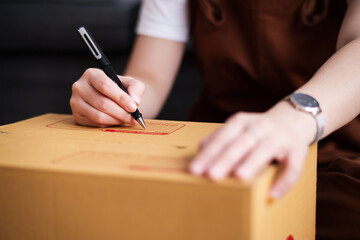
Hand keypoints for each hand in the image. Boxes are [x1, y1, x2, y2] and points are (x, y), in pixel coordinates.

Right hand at [70, 68, 144, 126]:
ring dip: (116, 120)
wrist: (111, 97)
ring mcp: (76, 102)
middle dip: (121, 113)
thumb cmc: (120, 88)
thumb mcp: (131, 83)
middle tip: (134, 118)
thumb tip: (135, 101)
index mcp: (91, 74)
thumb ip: (136, 88)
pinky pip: (95, 124)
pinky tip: (116, 120)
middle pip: (102, 103)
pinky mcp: (77, 116)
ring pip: (98, 116)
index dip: (120, 98)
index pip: (105, 86)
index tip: (133, 107)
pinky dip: (109, 124)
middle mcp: (79, 87)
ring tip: (127, 119)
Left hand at [189, 102, 315, 198]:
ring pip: (265, 150)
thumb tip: (200, 151)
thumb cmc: (258, 130)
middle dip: (225, 159)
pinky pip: (293, 166)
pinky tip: (273, 194)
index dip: (209, 153)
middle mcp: (260, 126)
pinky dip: (284, 181)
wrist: (293, 119)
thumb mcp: (238, 128)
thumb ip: (220, 138)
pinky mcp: (297, 149)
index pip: (222, 137)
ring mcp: (279, 137)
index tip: (195, 169)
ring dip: (252, 163)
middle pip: (241, 143)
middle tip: (211, 175)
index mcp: (242, 122)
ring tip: (239, 177)